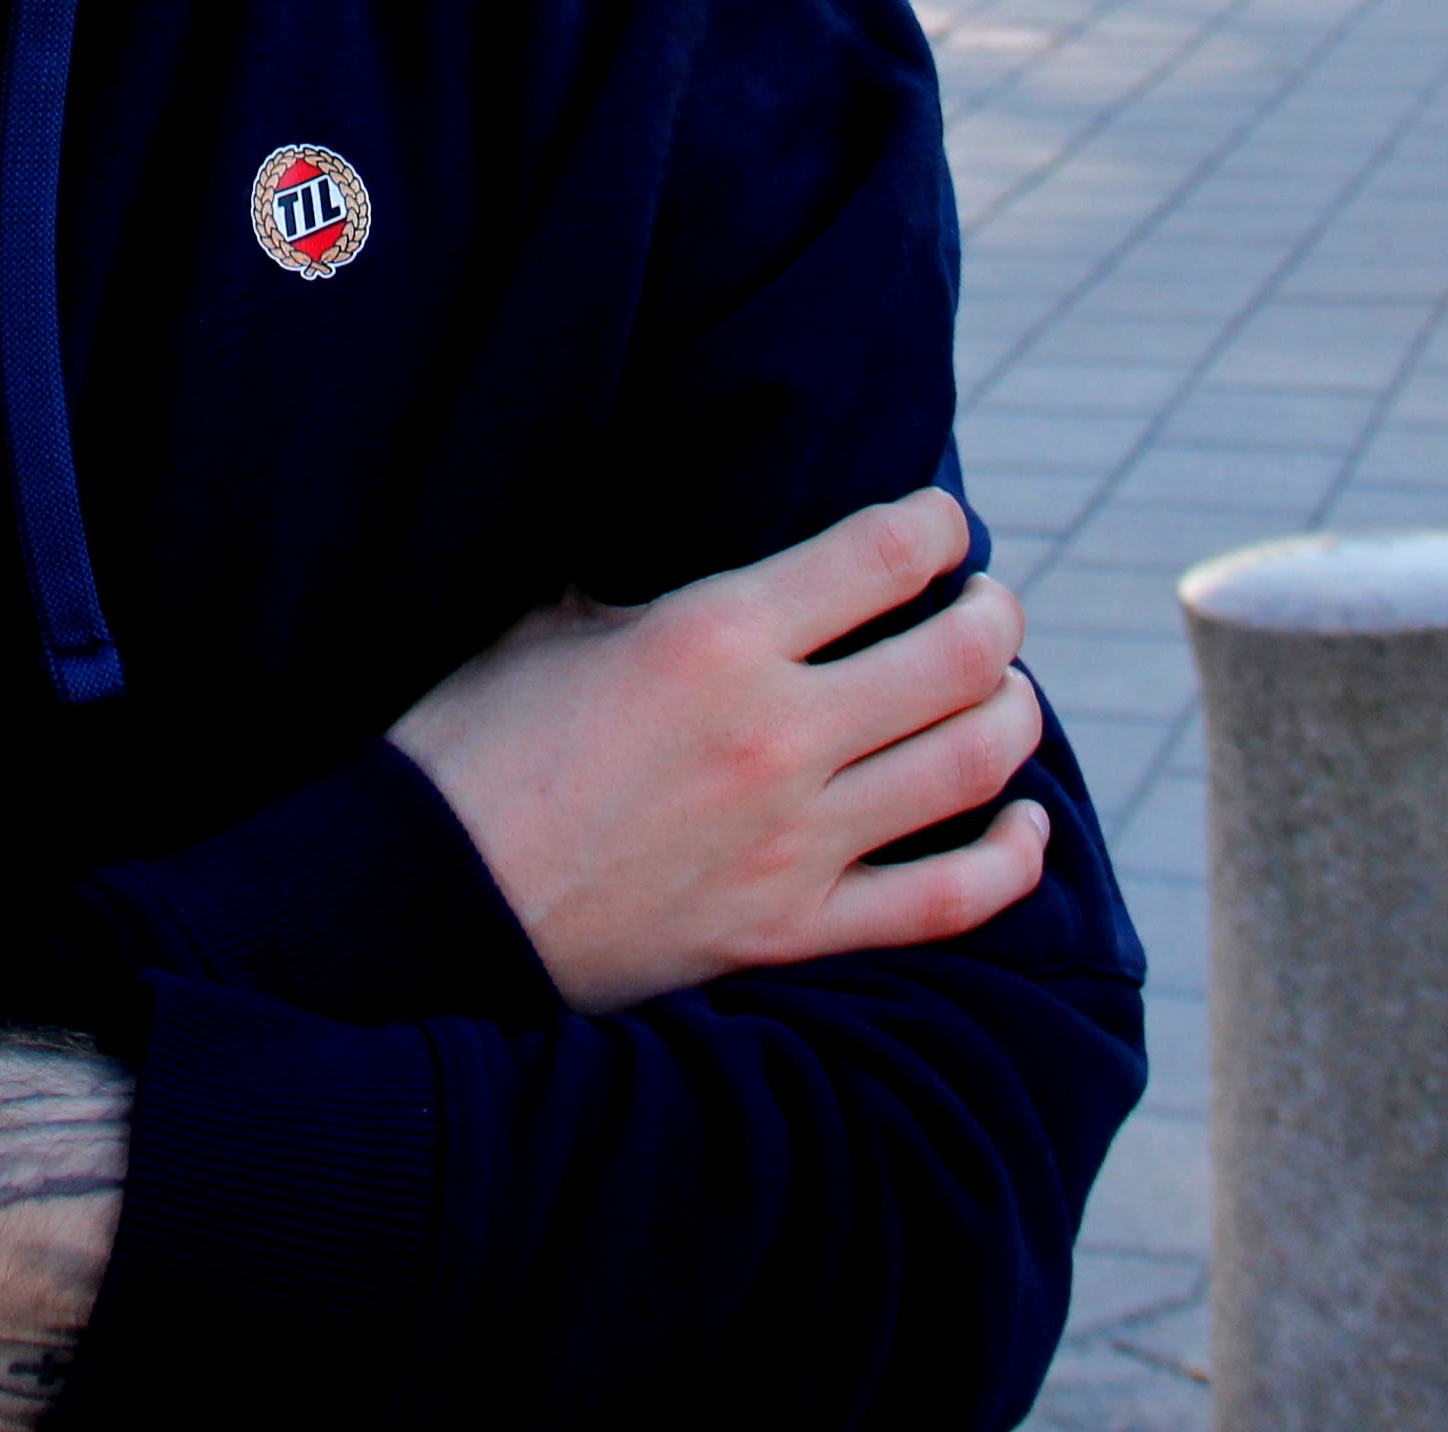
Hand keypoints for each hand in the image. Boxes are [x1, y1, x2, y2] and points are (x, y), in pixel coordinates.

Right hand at [386, 487, 1054, 1013]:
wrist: (422, 903)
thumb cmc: (470, 747)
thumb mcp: (548, 621)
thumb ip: (642, 575)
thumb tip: (688, 516)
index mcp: (711, 636)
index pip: (887, 552)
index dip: (938, 526)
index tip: (940, 527)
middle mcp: (773, 734)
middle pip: (961, 654)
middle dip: (993, 615)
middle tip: (984, 606)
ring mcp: (794, 843)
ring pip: (974, 765)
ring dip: (1012, 714)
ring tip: (1003, 692)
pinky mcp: (791, 932)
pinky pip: (950, 901)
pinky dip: (1013, 858)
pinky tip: (1026, 823)